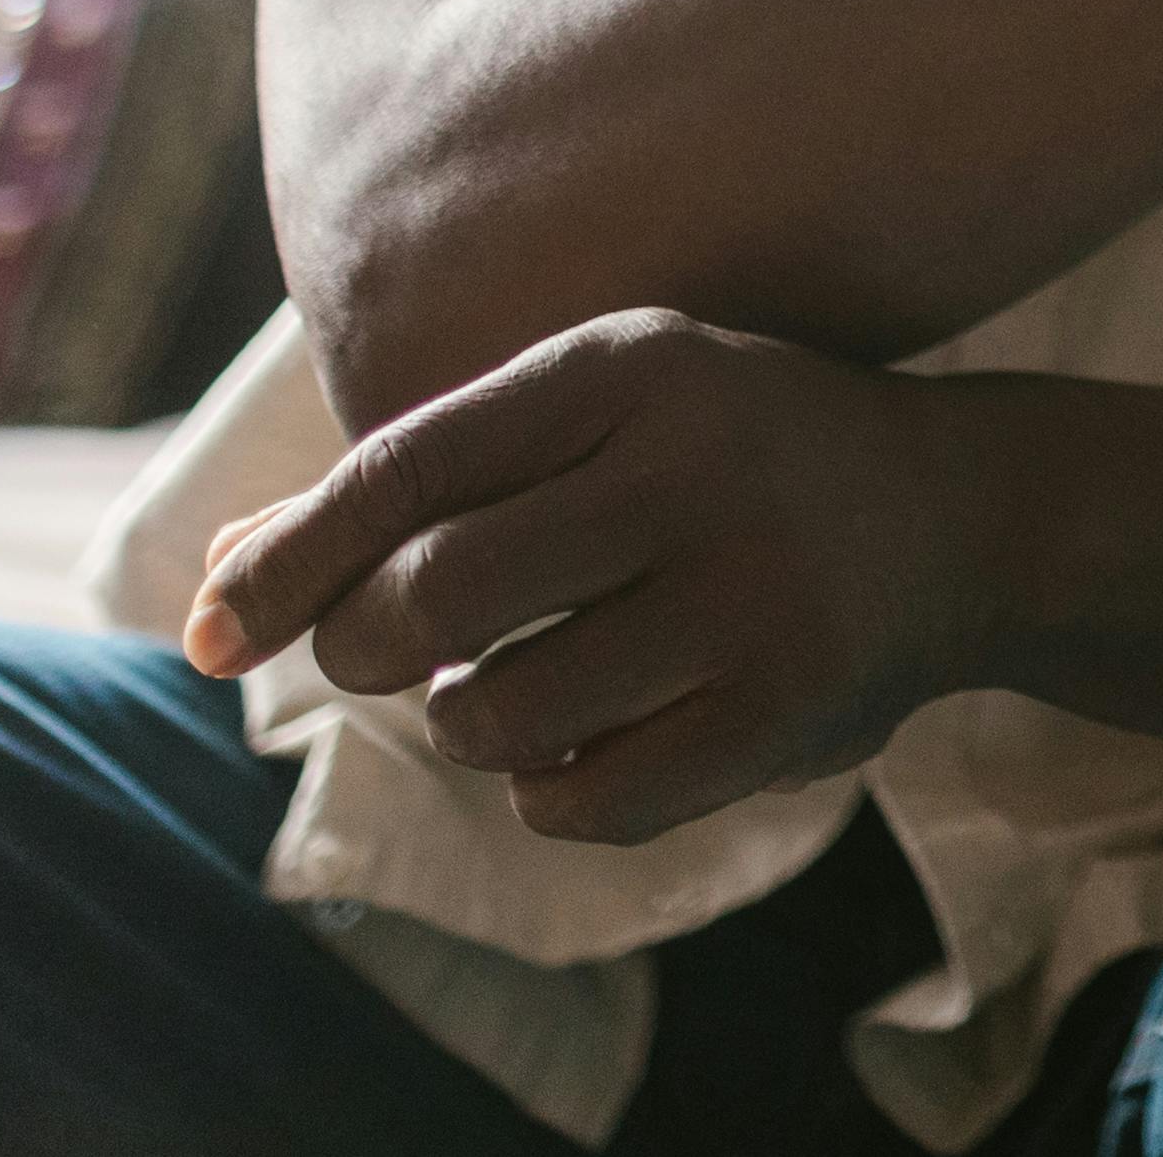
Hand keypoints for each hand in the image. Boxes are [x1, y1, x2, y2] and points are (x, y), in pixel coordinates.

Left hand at [182, 310, 1000, 844]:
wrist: (962, 515)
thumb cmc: (726, 457)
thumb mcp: (592, 416)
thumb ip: (414, 481)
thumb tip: (208, 582)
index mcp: (633, 364)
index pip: (401, 470)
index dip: (282, 563)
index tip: (200, 637)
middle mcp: (697, 467)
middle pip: (432, 599)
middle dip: (370, 648)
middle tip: (392, 652)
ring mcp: (752, 595)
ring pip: (496, 714)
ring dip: (465, 723)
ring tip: (512, 685)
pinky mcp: (787, 712)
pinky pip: (581, 799)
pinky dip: (545, 791)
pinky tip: (587, 739)